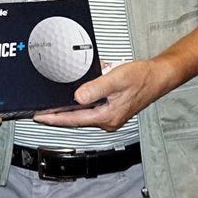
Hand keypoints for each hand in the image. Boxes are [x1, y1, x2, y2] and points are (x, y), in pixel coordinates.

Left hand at [32, 60, 165, 132]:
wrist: (158, 77)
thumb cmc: (142, 78)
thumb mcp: (116, 79)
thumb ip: (95, 88)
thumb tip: (77, 96)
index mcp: (107, 116)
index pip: (74, 120)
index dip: (54, 118)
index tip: (39, 117)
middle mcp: (108, 120)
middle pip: (76, 118)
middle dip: (59, 113)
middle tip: (41, 110)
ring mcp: (111, 116)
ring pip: (85, 112)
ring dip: (72, 103)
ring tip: (58, 98)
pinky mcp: (113, 110)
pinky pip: (94, 105)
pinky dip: (85, 97)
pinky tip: (83, 87)